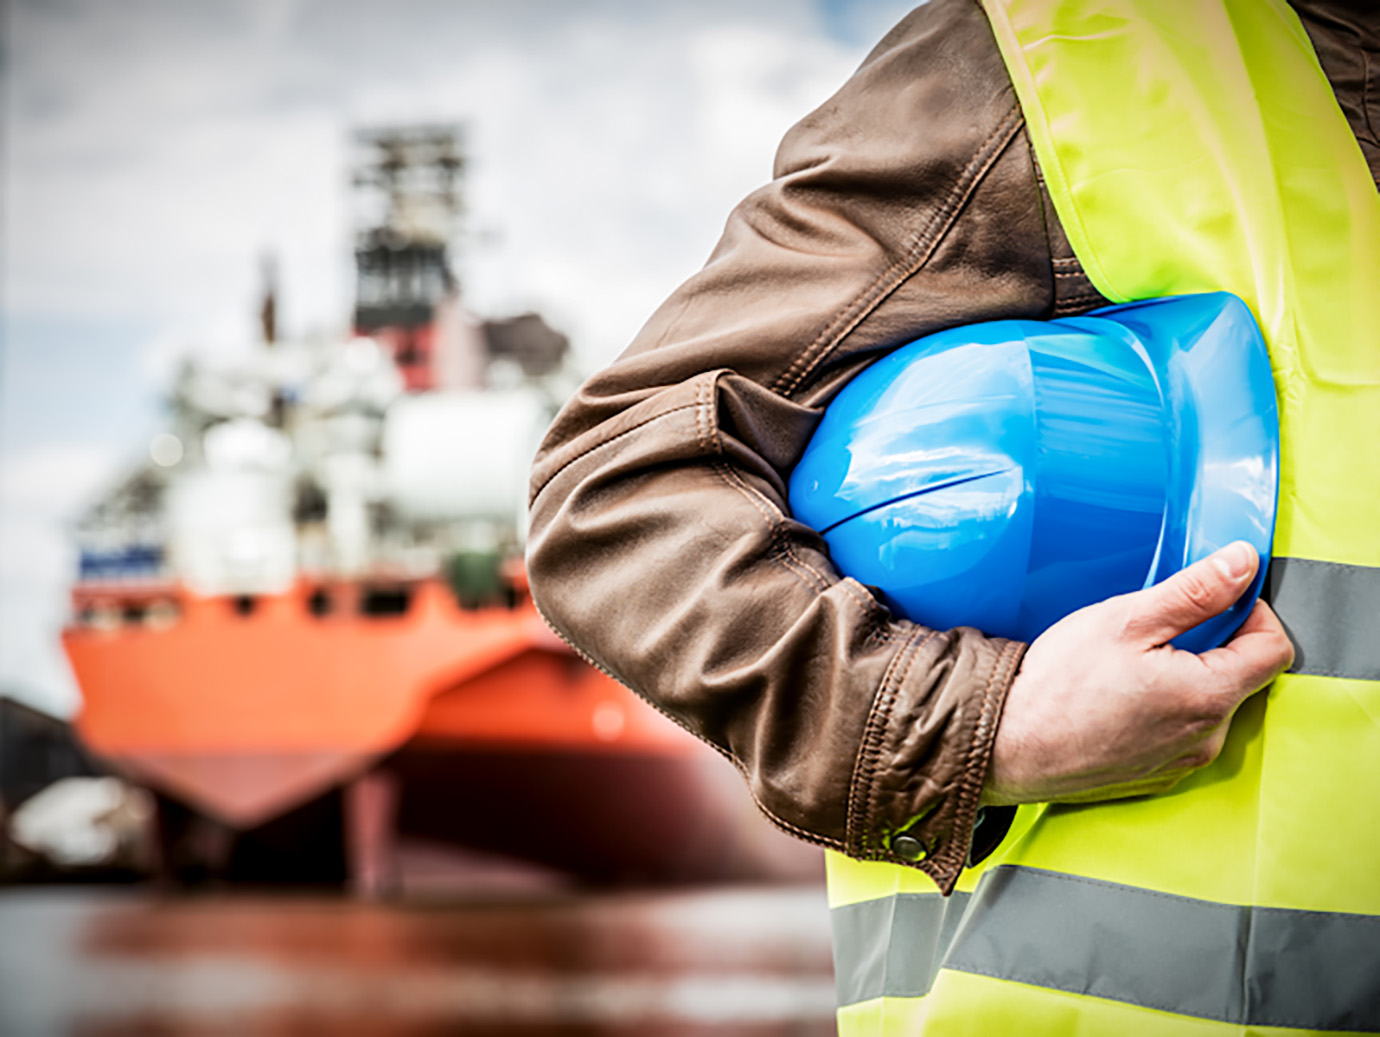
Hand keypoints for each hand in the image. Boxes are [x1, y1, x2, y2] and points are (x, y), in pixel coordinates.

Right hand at [982, 541, 1293, 805]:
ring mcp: (1181, 762)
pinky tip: (1119, 698)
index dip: (1252, 612)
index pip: (1275, 647)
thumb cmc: (1058, 685)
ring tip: (1130, 666)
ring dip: (1186, 679)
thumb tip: (1242, 564)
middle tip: (1155, 631)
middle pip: (1241, 676)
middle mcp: (1206, 737)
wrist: (1006, 745)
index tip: (1214, 599)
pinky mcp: (1156, 777)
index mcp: (1208, 696)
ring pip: (1209, 706)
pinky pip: (1180, 734)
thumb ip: (1194, 591)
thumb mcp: (1126, 620)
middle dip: (1213, 645)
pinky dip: (1162, 710)